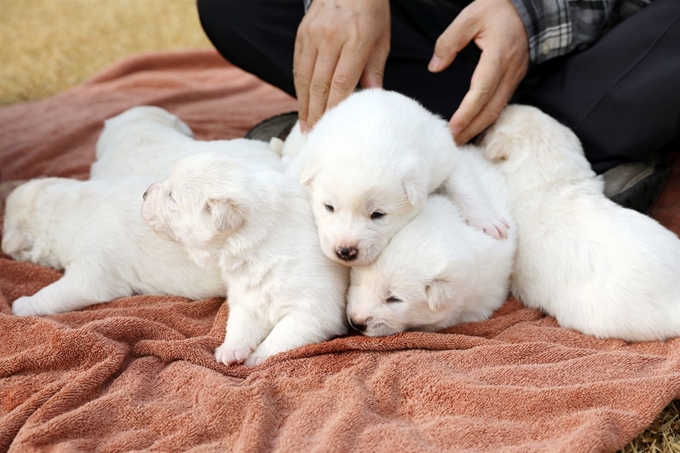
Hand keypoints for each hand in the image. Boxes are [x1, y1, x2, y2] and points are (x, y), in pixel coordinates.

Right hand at [294, 0, 390, 131]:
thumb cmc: (371, 12)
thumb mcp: (381, 40)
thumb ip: (374, 71)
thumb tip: (373, 100)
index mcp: (356, 40)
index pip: (341, 82)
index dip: (334, 108)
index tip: (332, 127)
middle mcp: (331, 38)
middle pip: (319, 84)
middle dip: (316, 113)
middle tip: (314, 134)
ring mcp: (313, 35)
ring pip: (304, 77)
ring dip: (304, 104)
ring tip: (305, 125)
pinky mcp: (302, 33)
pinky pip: (298, 66)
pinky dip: (299, 87)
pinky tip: (302, 103)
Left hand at [428, 0, 528, 144]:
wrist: (528, 7)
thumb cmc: (498, 9)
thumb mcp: (470, 16)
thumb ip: (449, 41)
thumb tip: (435, 66)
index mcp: (498, 56)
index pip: (481, 91)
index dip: (467, 113)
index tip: (452, 128)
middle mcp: (510, 71)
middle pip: (491, 109)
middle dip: (471, 129)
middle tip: (452, 143)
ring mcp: (515, 77)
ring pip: (497, 109)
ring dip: (479, 127)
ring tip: (459, 139)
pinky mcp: (515, 79)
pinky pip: (501, 103)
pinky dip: (487, 118)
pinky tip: (473, 126)